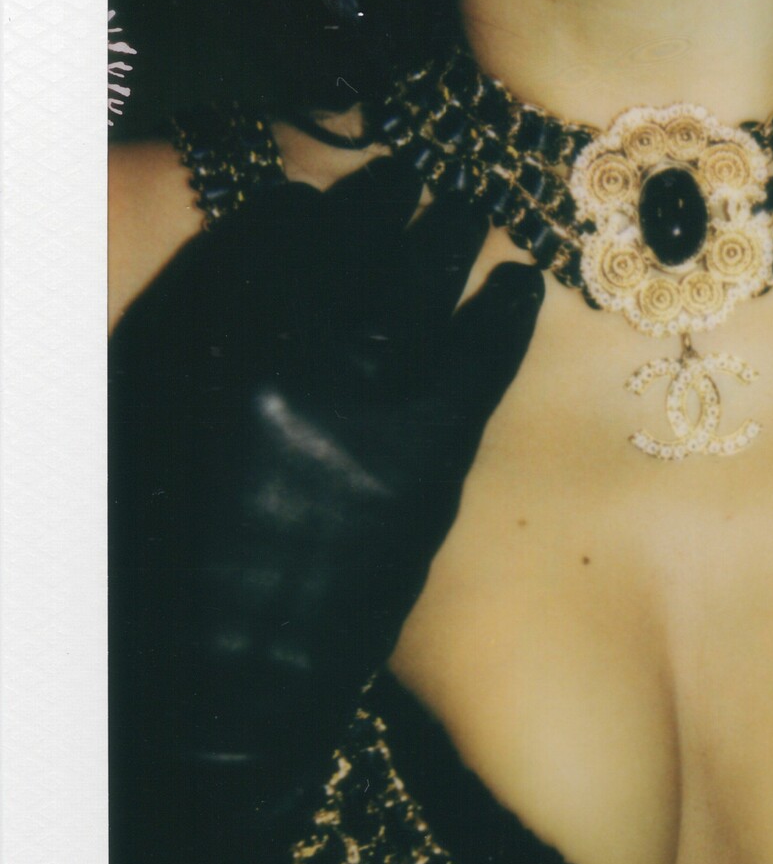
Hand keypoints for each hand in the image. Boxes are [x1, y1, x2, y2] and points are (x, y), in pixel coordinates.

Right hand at [110, 153, 544, 863]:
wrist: (229, 684)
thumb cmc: (177, 565)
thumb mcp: (161, 428)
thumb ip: (210, 341)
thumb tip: (273, 271)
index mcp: (199, 346)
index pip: (269, 240)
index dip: (310, 215)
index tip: (333, 202)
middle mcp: (279, 361)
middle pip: (347, 248)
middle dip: (387, 204)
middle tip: (417, 179)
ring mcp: (358, 410)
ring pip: (416, 291)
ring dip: (447, 239)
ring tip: (472, 207)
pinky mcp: (422, 466)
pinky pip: (472, 366)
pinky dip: (496, 320)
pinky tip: (518, 290)